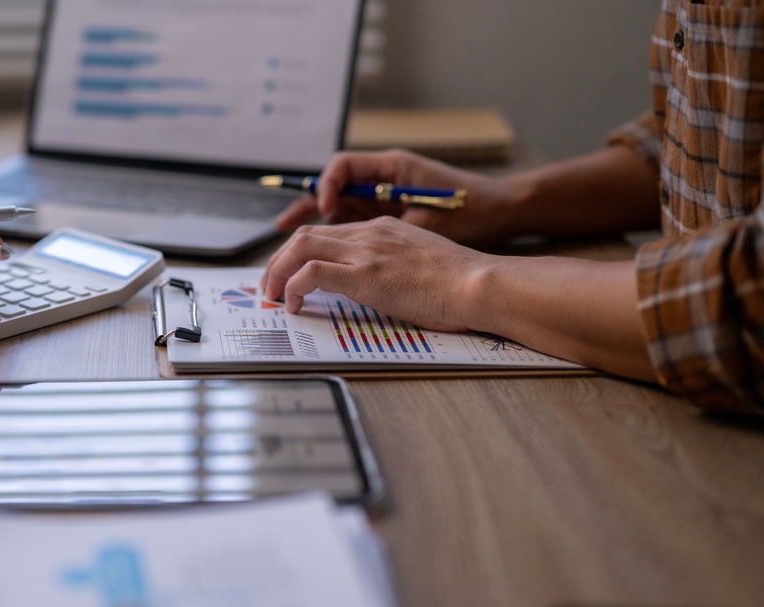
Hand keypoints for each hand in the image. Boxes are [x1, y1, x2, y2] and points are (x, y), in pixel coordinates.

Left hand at [261, 216, 490, 331]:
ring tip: (274, 295)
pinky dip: (294, 287)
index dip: (301, 252)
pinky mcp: (364, 274)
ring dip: (279, 272)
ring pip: (300, 248)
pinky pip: (312, 273)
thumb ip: (394, 265)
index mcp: (383, 228)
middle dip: (279, 260)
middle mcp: (370, 233)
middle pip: (305, 235)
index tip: (291, 273)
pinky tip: (294, 305)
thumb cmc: (460, 283)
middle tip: (270, 286)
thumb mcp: (421, 263)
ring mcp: (365, 252)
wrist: (479, 283)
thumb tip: (380, 285)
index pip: (328, 232)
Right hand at [275, 149, 515, 246]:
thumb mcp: (427, 216)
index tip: (323, 207)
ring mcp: (388, 200)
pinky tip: (324, 259)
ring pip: (341, 210)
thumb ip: (387, 227)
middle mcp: (385, 180)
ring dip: (316, 228)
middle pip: (333, 190)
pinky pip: (356, 226)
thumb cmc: (473, 209)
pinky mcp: (394, 219)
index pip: (342, 167)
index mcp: (392, 168)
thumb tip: (354, 237)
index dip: (326, 186)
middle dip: (306, 209)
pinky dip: (338, 240)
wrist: (504, 214)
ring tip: (290, 247)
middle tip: (282, 229)